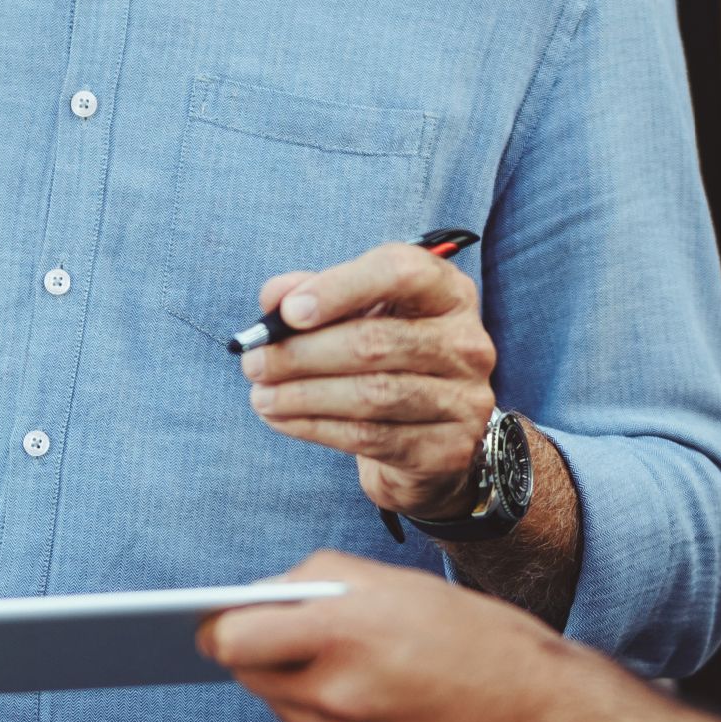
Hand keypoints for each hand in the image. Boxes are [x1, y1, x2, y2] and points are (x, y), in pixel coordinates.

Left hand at [202, 551, 591, 721]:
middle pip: (249, 674)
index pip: (231, 637)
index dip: (215, 625)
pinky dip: (333, 713)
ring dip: (293, 681)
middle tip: (266, 631)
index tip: (212, 615)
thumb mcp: (403, 584)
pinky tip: (370, 694)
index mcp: (345, 631)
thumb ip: (325, 581)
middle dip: (253, 650)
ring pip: (284, 706)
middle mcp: (338, 693)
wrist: (546, 720)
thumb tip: (265, 594)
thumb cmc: (480, 636)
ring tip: (324, 657)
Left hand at [244, 242, 495, 520]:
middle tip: (254, 363)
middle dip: (303, 353)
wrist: (426, 438)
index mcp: (447, 292)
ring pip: (372, 394)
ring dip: (303, 395)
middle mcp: (467, 342)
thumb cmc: (384, 361)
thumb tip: (274, 299)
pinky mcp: (448, 449)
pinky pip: (371, 437)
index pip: (401, 272)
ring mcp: (464, 399)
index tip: (289, 312)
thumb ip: (313, 295)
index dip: (341, 287)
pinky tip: (283, 420)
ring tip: (261, 396)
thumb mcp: (354, 316)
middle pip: (377, 341)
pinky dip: (316, 427)